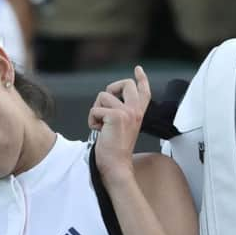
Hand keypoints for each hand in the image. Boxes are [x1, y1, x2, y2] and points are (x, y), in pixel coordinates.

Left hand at [88, 66, 150, 183]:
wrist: (115, 165)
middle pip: (126, 84)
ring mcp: (127, 112)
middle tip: (105, 105)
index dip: (141, 79)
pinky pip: (95, 109)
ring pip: (103, 96)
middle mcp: (135, 111)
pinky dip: (92, 120)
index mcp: (138, 114)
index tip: (138, 69)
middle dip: (111, 89)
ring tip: (102, 126)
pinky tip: (98, 130)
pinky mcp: (116, 116)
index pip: (143, 91)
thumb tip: (108, 102)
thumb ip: (119, 114)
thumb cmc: (114, 151)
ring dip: (96, 110)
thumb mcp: (120, 128)